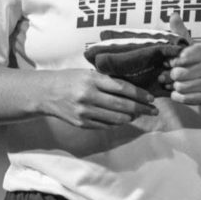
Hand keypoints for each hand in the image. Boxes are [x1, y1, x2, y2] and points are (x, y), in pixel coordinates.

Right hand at [42, 69, 159, 128]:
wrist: (46, 93)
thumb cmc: (70, 79)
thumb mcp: (88, 73)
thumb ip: (106, 80)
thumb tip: (132, 89)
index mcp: (92, 79)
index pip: (122, 88)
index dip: (139, 94)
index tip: (151, 98)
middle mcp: (89, 96)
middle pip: (122, 105)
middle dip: (141, 109)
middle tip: (153, 111)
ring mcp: (85, 111)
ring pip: (116, 118)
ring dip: (130, 117)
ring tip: (138, 114)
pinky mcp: (82, 123)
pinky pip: (105, 125)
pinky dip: (117, 123)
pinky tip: (123, 119)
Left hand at [164, 12, 200, 105]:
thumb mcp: (193, 45)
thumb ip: (181, 31)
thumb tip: (173, 14)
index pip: (184, 55)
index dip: (172, 60)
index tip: (169, 61)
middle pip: (180, 73)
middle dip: (170, 75)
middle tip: (166, 74)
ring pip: (182, 87)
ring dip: (173, 86)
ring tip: (171, 84)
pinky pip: (188, 98)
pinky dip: (178, 97)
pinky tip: (176, 93)